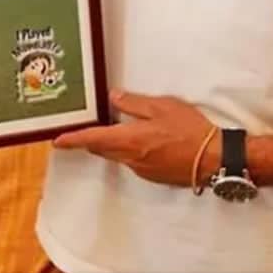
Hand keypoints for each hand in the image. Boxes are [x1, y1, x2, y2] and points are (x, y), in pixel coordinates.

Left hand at [52, 89, 218, 186]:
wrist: (215, 158)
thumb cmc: (189, 130)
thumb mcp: (162, 107)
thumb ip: (135, 103)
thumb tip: (113, 97)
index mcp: (130, 140)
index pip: (94, 140)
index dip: (74, 140)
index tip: (57, 141)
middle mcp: (132, 159)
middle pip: (102, 150)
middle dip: (89, 141)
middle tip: (78, 132)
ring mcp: (143, 170)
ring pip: (118, 156)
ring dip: (110, 145)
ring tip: (109, 130)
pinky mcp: (154, 175)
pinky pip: (133, 161)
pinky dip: (128, 150)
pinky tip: (138, 140)